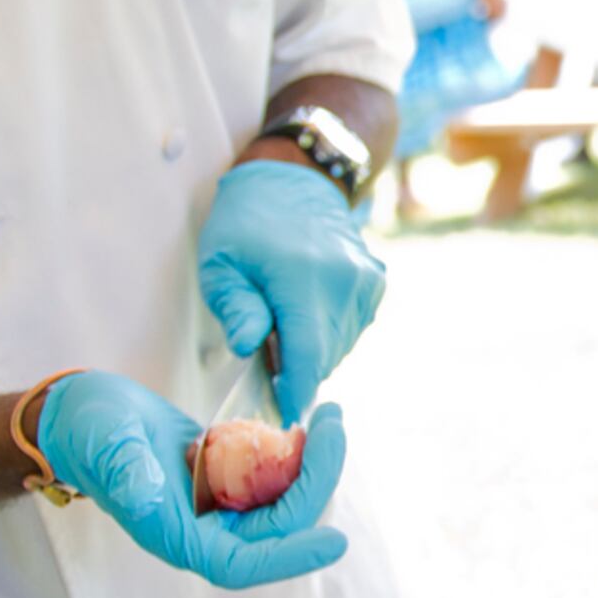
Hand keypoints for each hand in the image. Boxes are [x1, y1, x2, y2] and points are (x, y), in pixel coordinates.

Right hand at [36, 372, 350, 589]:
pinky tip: (304, 422)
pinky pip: (271, 476)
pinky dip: (292, 453)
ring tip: (329, 416)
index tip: (335, 541)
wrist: (79, 415)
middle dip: (315, 479)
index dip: (291, 557)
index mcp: (176, 535)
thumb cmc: (85, 433)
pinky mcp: (223, 479)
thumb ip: (127, 472)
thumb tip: (147, 499)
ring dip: (311, 464)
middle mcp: (202, 528)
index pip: (245, 563)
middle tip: (334, 424)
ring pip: (281, 498)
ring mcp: (215, 504)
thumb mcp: (105, 444)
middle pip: (278, 524)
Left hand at [198, 159, 383, 423]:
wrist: (294, 178)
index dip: (297, 393)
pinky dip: (329, 331)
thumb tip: (249, 347)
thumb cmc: (245, 223)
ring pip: (341, 345)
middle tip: (266, 355)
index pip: (309, 355)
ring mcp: (366, 281)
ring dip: (313, 349)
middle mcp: (346, 281)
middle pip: (325, 356)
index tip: (284, 419)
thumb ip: (236, 307)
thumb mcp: (221, 263)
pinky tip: (307, 310)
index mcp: (304, 278)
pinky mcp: (376, 281)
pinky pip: (353, 327)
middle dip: (296, 368)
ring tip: (284, 324)